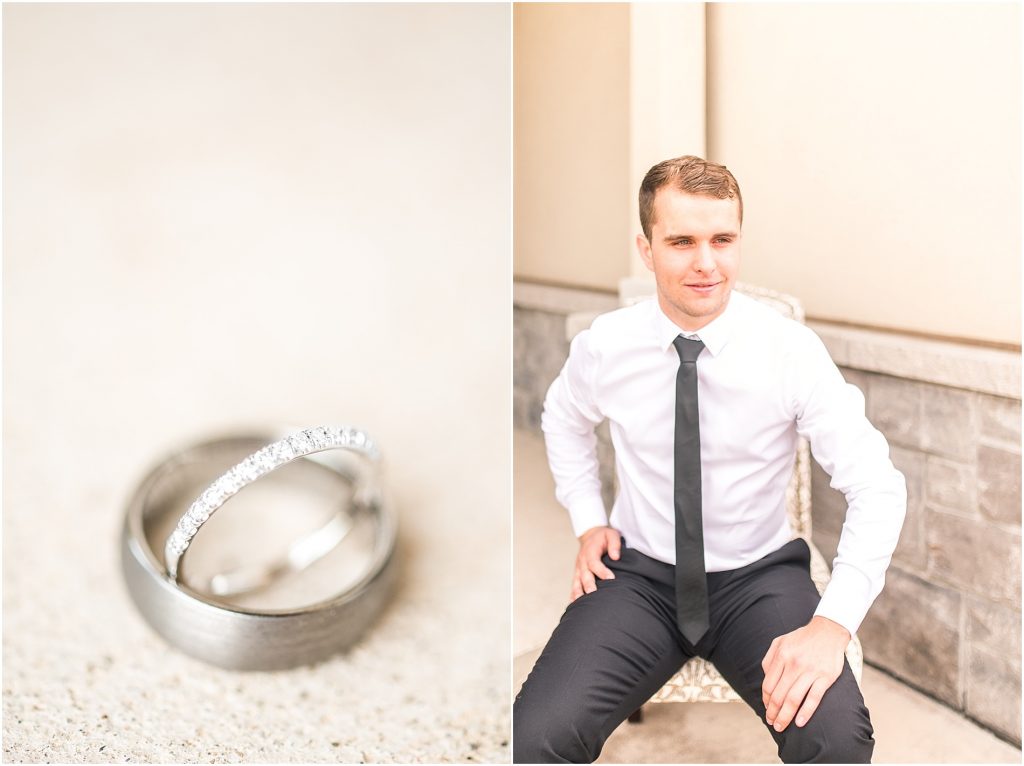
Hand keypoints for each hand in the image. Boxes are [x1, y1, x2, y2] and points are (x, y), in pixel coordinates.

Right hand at [570, 526, 621, 601]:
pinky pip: (574, 585)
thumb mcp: (611, 534)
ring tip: (580, 605)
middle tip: (593, 594)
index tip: (611, 579)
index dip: (602, 571)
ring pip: (577, 582)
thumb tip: (616, 557)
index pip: (594, 562)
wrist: (590, 535)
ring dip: (578, 593)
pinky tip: (573, 605)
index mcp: (590, 551)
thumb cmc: (603, 536)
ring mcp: (579, 568)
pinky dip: (573, 594)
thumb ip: (614, 544)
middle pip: (584, 575)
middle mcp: (582, 561)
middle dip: (588, 585)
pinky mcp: (578, 574)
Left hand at [761, 615, 850, 731]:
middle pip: (779, 695)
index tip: (767, 710)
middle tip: (772, 723)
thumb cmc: (802, 639)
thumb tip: (765, 679)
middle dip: (773, 712)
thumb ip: (769, 659)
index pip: (769, 684)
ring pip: (794, 699)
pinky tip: (799, 723)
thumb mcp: (780, 642)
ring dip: (785, 716)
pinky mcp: (826, 677)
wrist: (828, 630)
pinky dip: (805, 712)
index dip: (766, 700)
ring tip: (781, 726)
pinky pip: (813, 698)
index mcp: (781, 655)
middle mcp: (794, 664)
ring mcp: (810, 671)